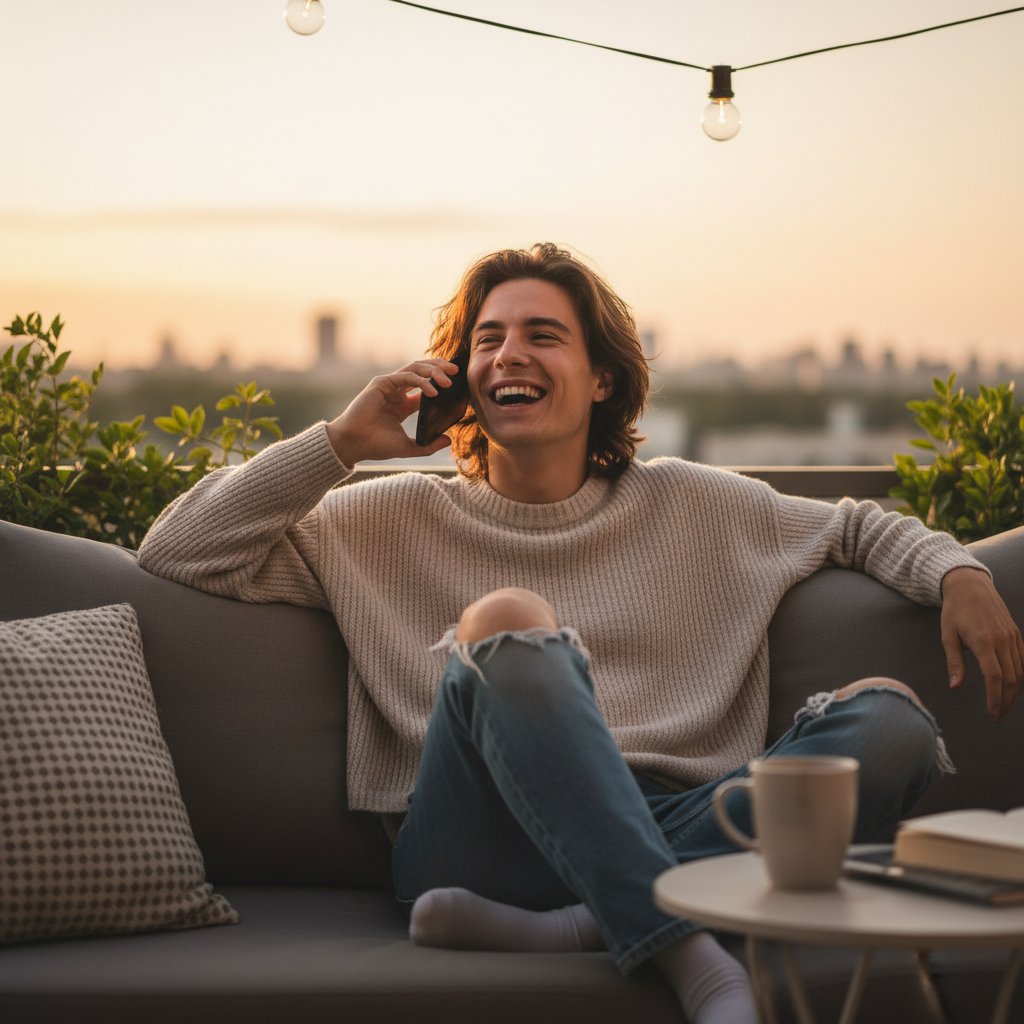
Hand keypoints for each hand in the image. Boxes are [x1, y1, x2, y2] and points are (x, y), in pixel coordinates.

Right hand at [325, 359, 459, 466]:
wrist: (354, 444)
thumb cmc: (376, 446)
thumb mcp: (408, 447)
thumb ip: (428, 446)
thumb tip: (448, 440)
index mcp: (403, 405)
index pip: (426, 387)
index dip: (442, 384)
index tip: (458, 387)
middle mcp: (397, 392)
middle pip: (423, 372)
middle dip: (440, 369)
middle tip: (456, 372)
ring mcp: (389, 386)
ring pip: (416, 368)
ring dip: (434, 371)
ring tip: (448, 380)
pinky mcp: (381, 383)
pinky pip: (406, 376)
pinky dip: (421, 381)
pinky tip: (433, 392)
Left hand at [941, 567, 1023, 719]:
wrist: (970, 585)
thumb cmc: (954, 611)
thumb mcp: (947, 636)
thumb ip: (954, 662)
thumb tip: (955, 687)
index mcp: (983, 642)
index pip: (994, 678)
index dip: (995, 698)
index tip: (992, 713)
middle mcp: (1002, 640)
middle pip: (1011, 679)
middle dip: (1006, 701)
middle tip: (998, 716)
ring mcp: (1012, 636)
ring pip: (1020, 671)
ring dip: (1014, 691)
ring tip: (1004, 705)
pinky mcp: (1016, 633)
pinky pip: (1023, 659)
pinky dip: (1021, 675)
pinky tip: (1013, 686)